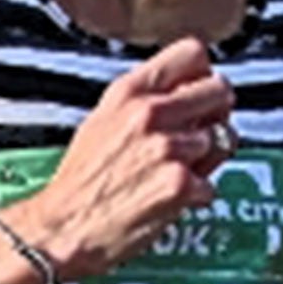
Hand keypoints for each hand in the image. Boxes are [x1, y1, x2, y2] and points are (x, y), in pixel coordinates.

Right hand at [10, 37, 235, 279]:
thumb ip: (142, 102)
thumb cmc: (77, 184)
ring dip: (205, 160)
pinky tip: (168, 200)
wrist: (61, 230)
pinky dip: (196, 196)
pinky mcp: (180, 184)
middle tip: (202, 133)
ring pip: (221, 140)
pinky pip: (211, 184)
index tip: (199, 92)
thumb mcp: (100, 122)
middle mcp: (150, 113)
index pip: (192, 54)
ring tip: (173, 174)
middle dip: (217, 114)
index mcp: (129, 92)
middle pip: (220, 90)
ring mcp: (168, 148)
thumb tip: (184, 95)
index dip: (203, 74)